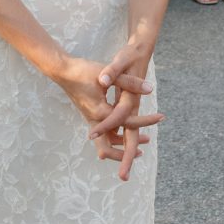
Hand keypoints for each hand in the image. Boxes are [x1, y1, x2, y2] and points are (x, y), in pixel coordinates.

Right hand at [55, 52, 161, 180]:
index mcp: (100, 113)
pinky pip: (103, 134)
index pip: (127, 122)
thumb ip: (129, 82)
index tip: (161, 117)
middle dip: (125, 153)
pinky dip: (116, 135)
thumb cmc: (84, 71)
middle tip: (145, 145)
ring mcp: (91, 120)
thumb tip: (150, 89)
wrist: (63, 71)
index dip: (145, 120)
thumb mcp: (108, 73)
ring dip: (122, 144)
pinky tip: (126, 125)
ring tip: (142, 139)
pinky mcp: (90, 116)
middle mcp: (94, 121)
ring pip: (105, 143)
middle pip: (108, 149)